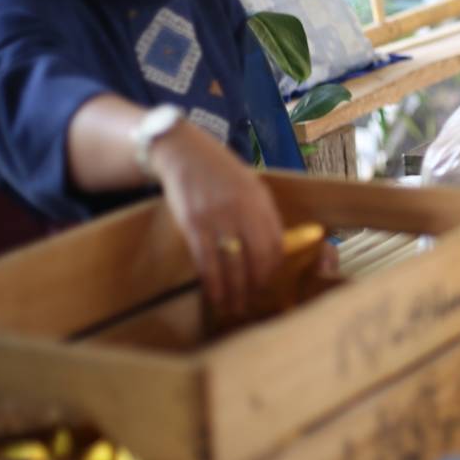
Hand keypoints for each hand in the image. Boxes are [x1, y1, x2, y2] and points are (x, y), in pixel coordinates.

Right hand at [149, 120, 283, 320]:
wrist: (185, 152)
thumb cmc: (221, 171)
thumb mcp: (251, 185)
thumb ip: (262, 213)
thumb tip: (272, 247)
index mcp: (261, 201)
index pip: (275, 243)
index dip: (273, 268)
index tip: (269, 282)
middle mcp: (243, 210)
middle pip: (257, 258)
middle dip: (256, 285)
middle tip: (252, 301)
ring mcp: (217, 217)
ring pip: (231, 264)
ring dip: (234, 291)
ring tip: (234, 307)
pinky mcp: (193, 224)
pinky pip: (206, 261)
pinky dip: (212, 282)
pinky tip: (215, 295)